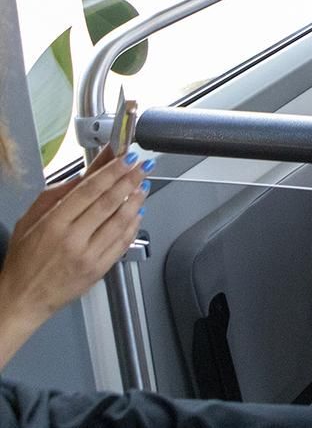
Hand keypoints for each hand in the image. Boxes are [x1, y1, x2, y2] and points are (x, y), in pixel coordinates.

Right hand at [0, 147, 145, 324]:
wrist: (23, 298)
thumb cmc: (24, 259)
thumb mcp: (30, 220)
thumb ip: (56, 195)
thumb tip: (84, 175)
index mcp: (53, 223)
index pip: (89, 190)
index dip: (111, 171)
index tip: (126, 158)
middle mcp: (72, 239)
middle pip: (108, 203)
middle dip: (130, 181)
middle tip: (143, 167)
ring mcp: (88, 256)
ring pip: (120, 222)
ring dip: (136, 202)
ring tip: (144, 186)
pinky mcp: (99, 270)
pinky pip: (123, 243)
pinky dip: (133, 226)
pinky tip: (138, 213)